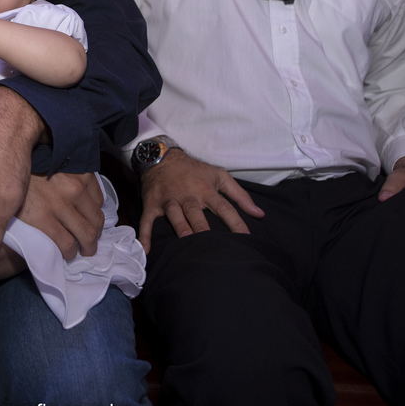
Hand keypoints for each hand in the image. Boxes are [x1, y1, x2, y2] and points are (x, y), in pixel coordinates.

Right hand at [15, 172, 103, 259]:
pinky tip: (67, 253)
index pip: (99, 201)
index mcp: (79, 172)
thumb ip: (71, 176)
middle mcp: (74, 187)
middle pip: (96, 220)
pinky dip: (70, 252)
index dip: (95, 214)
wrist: (2, 172)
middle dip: (95, 235)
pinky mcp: (44, 218)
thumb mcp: (56, 165)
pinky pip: (66, 243)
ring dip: (87, 247)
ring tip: (81, 250)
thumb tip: (82, 199)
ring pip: (86, 234)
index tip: (88, 220)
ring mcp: (60, 204)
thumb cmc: (29, 167)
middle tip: (88, 241)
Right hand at [137, 148, 264, 250]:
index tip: (245, 238)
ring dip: (180, 226)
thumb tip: (260, 214)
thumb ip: (240, 195)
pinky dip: (145, 234)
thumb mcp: (220, 176)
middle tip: (210, 243)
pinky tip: (145, 248)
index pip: (224, 208)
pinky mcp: (153, 204)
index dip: (235, 222)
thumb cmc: (194, 170)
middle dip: (202, 226)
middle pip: (196, 212)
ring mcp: (169, 200)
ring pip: (175, 215)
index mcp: (206, 190)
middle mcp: (188, 196)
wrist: (162, 157)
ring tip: (186, 240)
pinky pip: (147, 220)